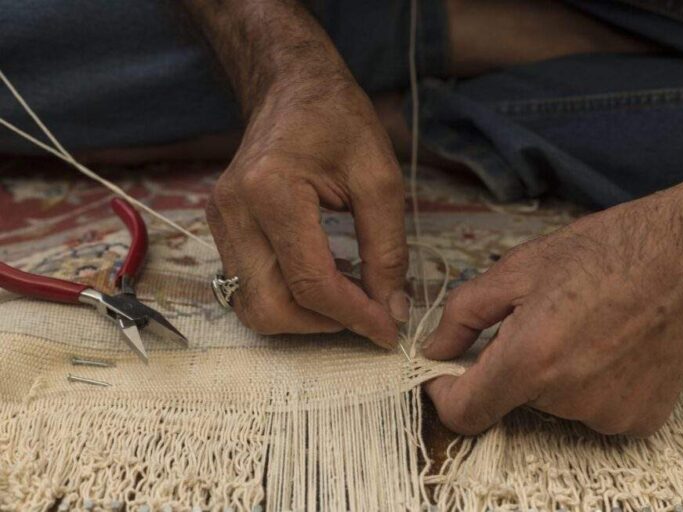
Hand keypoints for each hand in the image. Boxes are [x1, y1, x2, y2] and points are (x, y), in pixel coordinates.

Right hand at [190, 1, 408, 345]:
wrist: (291, 88)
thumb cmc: (340, 121)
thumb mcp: (380, 178)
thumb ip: (386, 249)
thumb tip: (390, 310)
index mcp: (271, 191)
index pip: (310, 282)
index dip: (353, 316)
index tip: (388, 330)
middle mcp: (234, 212)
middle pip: (270, 307)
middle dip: (323, 325)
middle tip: (367, 314)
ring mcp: (219, 221)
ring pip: (252, 305)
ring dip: (303, 317)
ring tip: (346, 295)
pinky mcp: (219, 227)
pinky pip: (247, 286)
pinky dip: (286, 298)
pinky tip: (320, 278)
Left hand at [423, 170, 682, 435]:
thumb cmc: (605, 252)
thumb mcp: (518, 268)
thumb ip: (464, 314)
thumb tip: (435, 348)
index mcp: (530, 359)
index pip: (465, 412)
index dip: (446, 394)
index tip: (447, 373)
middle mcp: (567, 398)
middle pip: (511, 399)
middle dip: (512, 365)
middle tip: (542, 320)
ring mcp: (606, 414)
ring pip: (553, 403)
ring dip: (555, 374)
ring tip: (585, 328)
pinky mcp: (638, 420)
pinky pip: (592, 409)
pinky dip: (590, 385)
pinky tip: (611, 346)